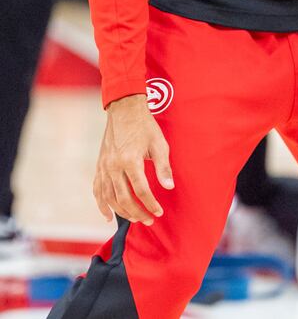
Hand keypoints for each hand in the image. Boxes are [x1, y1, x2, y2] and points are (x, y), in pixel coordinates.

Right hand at [93, 93, 173, 225]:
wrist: (124, 109)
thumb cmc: (145, 126)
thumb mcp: (159, 144)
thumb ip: (163, 167)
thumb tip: (169, 187)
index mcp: (130, 160)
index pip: (141, 191)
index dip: (151, 204)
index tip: (159, 212)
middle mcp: (114, 166)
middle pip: (124, 199)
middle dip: (138, 212)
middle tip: (149, 220)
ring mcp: (104, 166)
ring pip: (109, 198)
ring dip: (122, 212)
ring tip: (135, 218)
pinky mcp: (99, 165)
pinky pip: (97, 190)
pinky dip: (102, 205)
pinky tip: (108, 215)